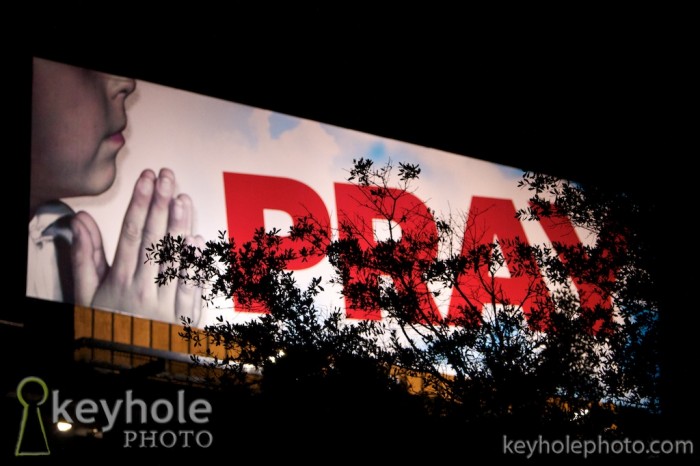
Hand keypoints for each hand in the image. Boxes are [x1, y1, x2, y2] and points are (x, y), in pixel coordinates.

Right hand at [71, 168, 204, 324]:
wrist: (129, 366)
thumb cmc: (109, 325)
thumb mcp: (87, 294)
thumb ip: (85, 256)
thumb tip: (82, 220)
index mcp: (119, 280)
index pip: (131, 233)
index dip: (139, 203)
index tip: (145, 179)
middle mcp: (143, 288)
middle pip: (153, 240)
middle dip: (160, 204)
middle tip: (166, 176)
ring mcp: (165, 302)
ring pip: (174, 259)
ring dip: (179, 227)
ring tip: (182, 198)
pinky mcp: (185, 316)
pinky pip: (191, 288)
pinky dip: (195, 265)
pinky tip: (198, 242)